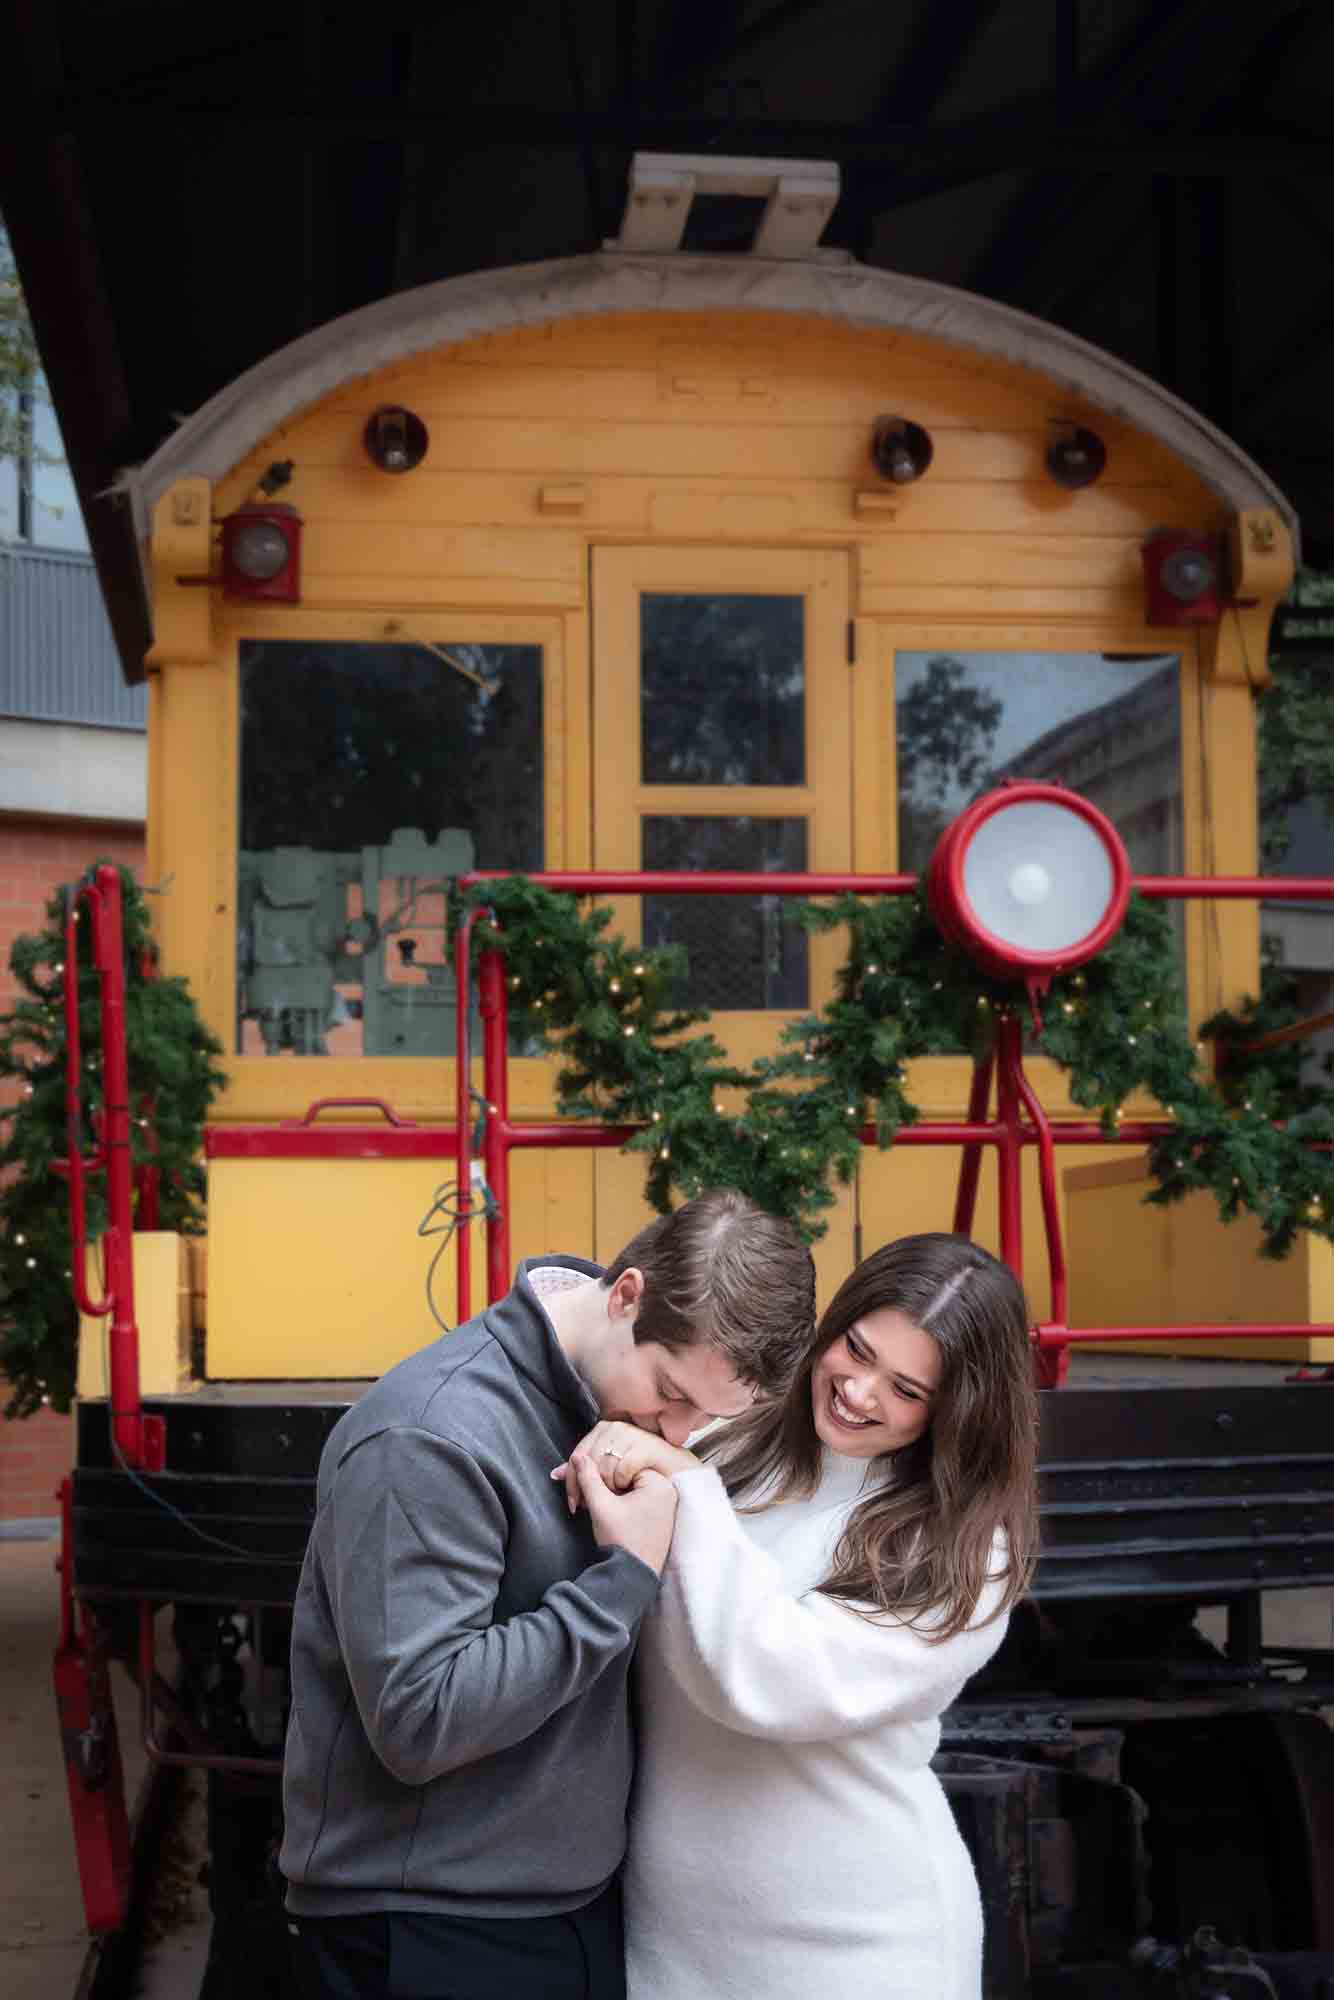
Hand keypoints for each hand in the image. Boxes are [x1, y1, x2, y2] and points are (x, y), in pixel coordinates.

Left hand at [552, 1421, 697, 1513]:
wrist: (677, 1470)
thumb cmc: (643, 1470)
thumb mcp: (609, 1470)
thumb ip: (586, 1470)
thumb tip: (556, 1473)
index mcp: (604, 1428)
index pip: (577, 1455)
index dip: (572, 1481)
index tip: (573, 1503)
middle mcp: (615, 1427)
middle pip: (588, 1459)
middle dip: (585, 1487)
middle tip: (587, 1506)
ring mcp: (632, 1434)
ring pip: (604, 1464)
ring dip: (606, 1485)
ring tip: (611, 1496)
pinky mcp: (647, 1445)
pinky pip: (624, 1467)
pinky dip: (622, 1480)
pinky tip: (626, 1487)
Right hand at [576, 1461, 678, 1575]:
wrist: (631, 1579)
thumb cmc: (621, 1542)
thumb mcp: (601, 1506)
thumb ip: (588, 1477)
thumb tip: (578, 1455)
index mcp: (659, 1483)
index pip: (624, 1464)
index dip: (603, 1475)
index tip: (591, 1491)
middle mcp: (668, 1491)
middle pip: (627, 1475)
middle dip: (605, 1484)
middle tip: (589, 1500)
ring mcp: (665, 1505)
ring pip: (630, 1487)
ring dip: (610, 1493)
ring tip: (599, 1510)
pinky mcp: (659, 1517)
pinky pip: (637, 1499)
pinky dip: (621, 1502)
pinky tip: (610, 1515)